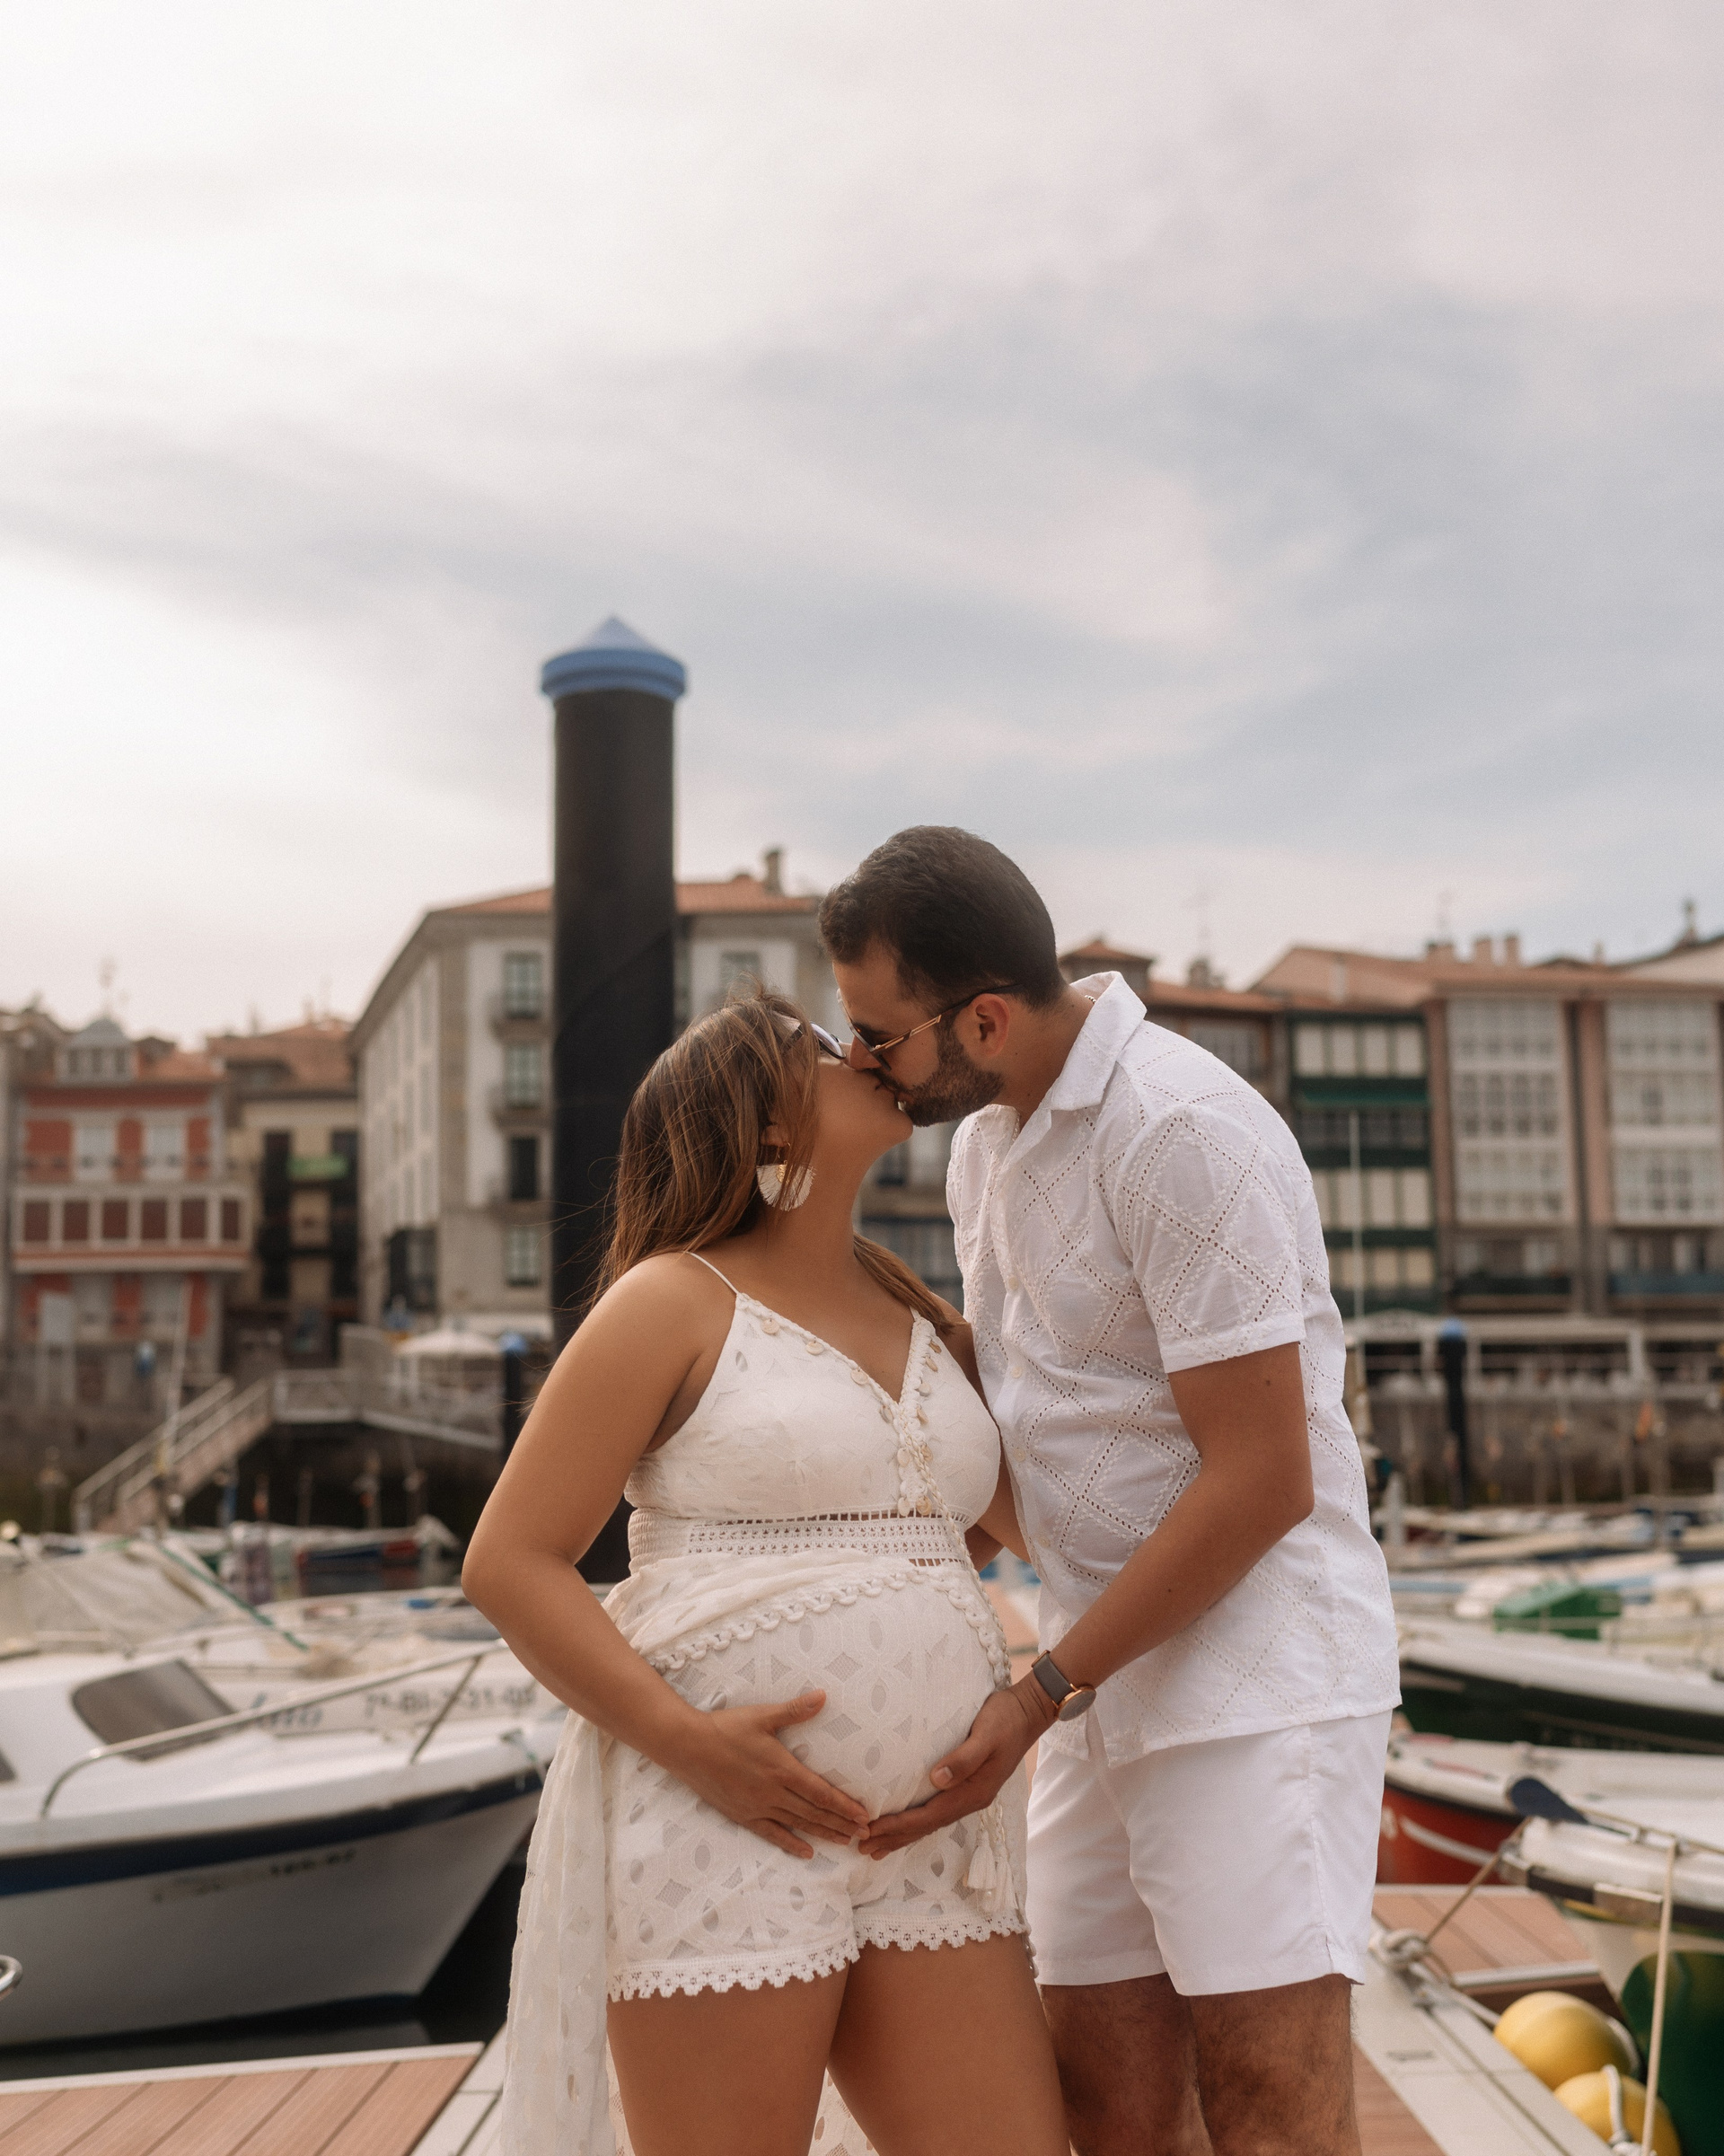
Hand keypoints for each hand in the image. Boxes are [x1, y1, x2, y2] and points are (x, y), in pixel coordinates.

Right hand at [666, 1691, 872, 1859]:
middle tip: (865, 1835)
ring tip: (844, 1842)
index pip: (821, 1792)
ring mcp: (757, 1807)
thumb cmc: (726, 1728)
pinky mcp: (743, 1815)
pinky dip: (790, 1844)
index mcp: (781, 1769)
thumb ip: (794, 1710)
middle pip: (814, 1813)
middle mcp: (773, 1793)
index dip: (844, 1806)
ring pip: (798, 1825)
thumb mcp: (762, 1716)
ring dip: (823, 1834)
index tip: (865, 1816)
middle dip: (841, 1824)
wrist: (687, 1747)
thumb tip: (823, 1696)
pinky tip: (806, 1852)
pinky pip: (771, 1834)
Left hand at [857, 1678, 1052, 1859]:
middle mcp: (971, 1799)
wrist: (1028, 1713)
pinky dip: (917, 1821)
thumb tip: (936, 1779)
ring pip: (931, 1821)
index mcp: (973, 1792)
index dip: (898, 1826)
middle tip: (862, 1849)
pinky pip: (937, 1810)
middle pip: (927, 1826)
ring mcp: (970, 1795)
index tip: (871, 1831)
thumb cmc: (1005, 1720)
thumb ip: (964, 1758)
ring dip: (903, 1834)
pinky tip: (906, 1822)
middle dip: (895, 1838)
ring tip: (877, 1846)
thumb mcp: (986, 1735)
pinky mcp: (968, 1786)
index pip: (928, 1816)